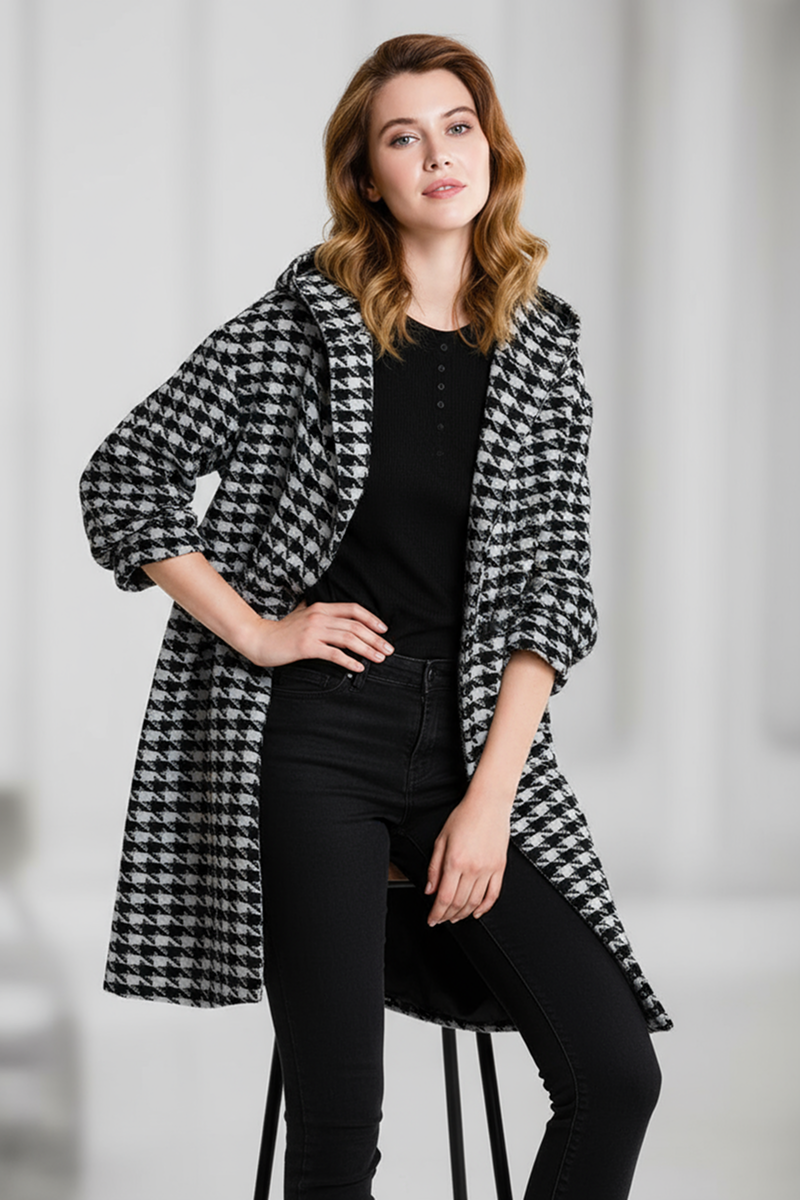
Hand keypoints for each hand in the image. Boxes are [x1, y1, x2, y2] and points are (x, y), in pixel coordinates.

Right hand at [244, 598, 393, 670]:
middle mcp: (319, 616)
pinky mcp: (307, 646)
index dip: (371, 619)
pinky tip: (359, 667)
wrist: (259, 639)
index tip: (383, 630)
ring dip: (367, 649)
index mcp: (320, 608)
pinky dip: (349, 661)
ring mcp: (313, 631)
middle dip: (375, 638)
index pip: (353, 609)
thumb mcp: (301, 615)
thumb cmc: (281, 631)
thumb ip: (316, 612)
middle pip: (355, 626)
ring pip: (348, 639)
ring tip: (379, 658)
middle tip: (388, 649)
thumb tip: (331, 612)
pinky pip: (334, 653)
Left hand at [424, 791, 510, 925]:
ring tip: (455, 917)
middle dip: (447, 916)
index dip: (436, 913)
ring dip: (463, 914)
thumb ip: (434, 867)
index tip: (432, 920)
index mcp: (455, 861)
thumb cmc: (463, 817)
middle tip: (441, 920)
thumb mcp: (441, 839)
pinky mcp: (500, 867)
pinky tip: (476, 912)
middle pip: (459, 903)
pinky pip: (493, 894)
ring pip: (475, 902)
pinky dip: (484, 907)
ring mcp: (488, 869)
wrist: (488, 804)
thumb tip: (430, 889)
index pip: (444, 897)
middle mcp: (472, 868)